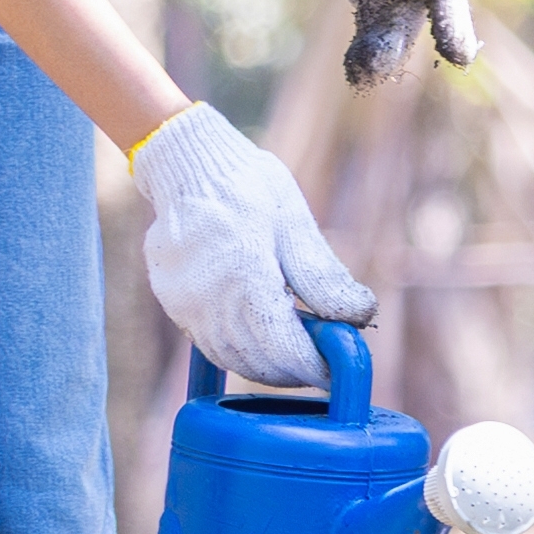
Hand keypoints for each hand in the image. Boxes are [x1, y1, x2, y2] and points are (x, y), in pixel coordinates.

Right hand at [131, 102, 373, 389]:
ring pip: (231, 358)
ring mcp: (183, 304)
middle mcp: (207, 299)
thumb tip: (361, 316)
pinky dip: (239, 349)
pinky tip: (262, 336)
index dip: (313, 367)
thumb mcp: (296, 222)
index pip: (283, 349)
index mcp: (244, 276)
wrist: (188, 163)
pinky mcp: (172, 303)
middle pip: (257, 362)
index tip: (337, 369)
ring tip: (296, 351)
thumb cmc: (249, 186)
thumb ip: (323, 277)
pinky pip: (209, 343)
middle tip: (322, 362)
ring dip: (266, 365)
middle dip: (294, 370)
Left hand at [240, 0, 478, 87]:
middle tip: (384, 72)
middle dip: (406, 39)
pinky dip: (364, 35)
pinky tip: (355, 61)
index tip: (459, 56)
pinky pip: (365, 9)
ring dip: (383, 43)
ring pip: (391, 11)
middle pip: (417, 2)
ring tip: (365, 73)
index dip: (453, 17)